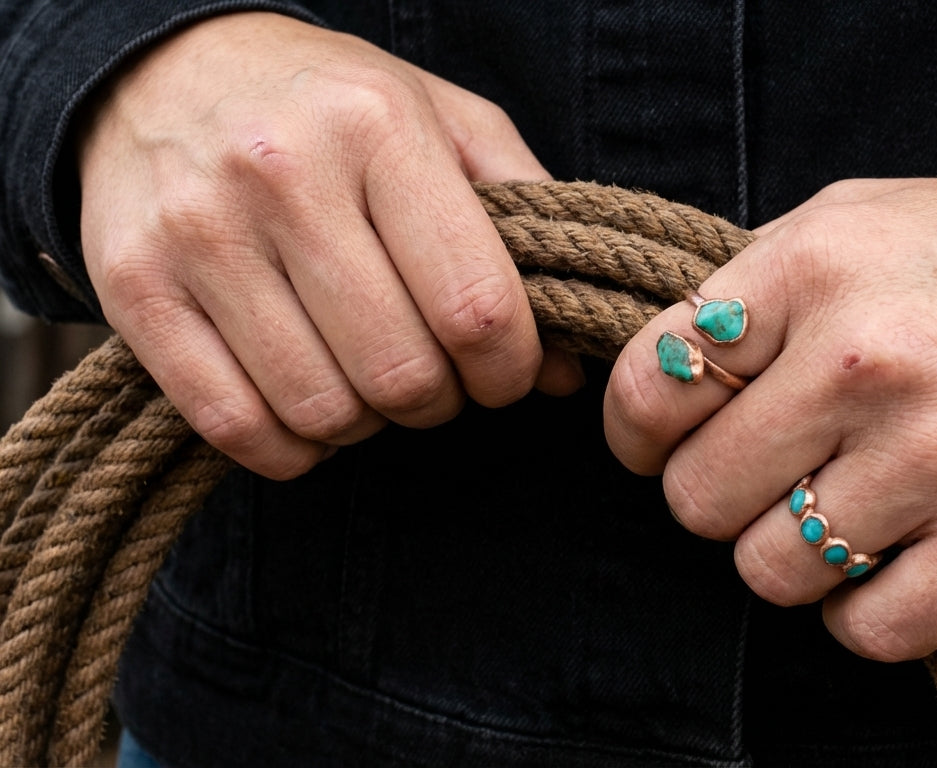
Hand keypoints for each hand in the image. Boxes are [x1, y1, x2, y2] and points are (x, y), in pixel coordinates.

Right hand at [78, 12, 581, 479]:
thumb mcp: (448, 123)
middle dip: (439, 401)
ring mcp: (199, 232)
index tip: (505, 371)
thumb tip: (568, 368)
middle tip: (434, 377)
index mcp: (378, 126)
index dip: (509, 370)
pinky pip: (234, 424)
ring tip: (367, 380)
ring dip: (366, 424)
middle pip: (401, 371)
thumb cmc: (333, 109)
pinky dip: (290, 447)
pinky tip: (306, 407)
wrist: (165, 72)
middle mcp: (282, 173)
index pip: (475, 306)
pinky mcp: (133, 288)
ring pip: (322, 408)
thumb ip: (526, 226)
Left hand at [604, 177, 936, 660]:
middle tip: (777, 473)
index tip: (665, 443)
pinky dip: (864, 611)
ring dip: (794, 556)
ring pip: (771, 573)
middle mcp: (868, 360)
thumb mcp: (863, 217)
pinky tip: (895, 560)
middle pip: (698, 498)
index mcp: (817, 267)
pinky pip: (866, 630)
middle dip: (721, 496)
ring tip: (847, 509)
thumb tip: (669, 367)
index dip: (640, 432)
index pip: (649, 389)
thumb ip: (756, 285)